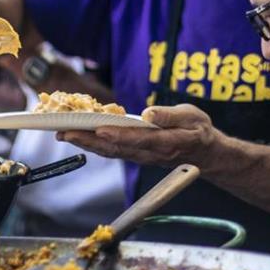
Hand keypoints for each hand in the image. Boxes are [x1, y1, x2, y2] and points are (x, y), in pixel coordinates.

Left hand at [58, 104, 221, 169]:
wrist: (205, 154)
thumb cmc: (199, 131)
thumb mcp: (192, 117)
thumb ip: (170, 115)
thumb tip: (149, 113)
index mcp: (165, 143)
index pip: (138, 139)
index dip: (118, 135)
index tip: (99, 129)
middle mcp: (149, 153)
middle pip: (115, 148)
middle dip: (88, 140)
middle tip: (64, 133)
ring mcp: (141, 156)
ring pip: (110, 152)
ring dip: (86, 144)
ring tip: (63, 135)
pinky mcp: (136, 154)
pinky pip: (112, 151)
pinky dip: (94, 145)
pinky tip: (80, 138)